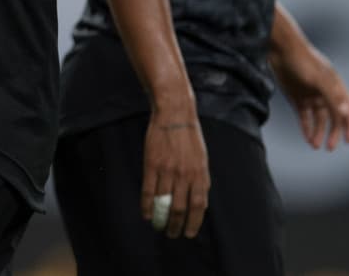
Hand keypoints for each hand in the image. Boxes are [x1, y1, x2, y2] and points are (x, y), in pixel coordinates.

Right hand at [141, 108, 209, 238]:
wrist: (174, 114)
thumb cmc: (189, 137)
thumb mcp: (202, 159)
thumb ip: (202, 181)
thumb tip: (201, 204)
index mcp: (199, 174)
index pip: (198, 206)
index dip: (193, 223)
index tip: (188, 234)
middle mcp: (184, 175)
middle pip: (180, 209)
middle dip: (176, 226)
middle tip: (171, 234)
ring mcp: (167, 170)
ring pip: (163, 203)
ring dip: (160, 219)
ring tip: (158, 227)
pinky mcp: (152, 165)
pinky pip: (148, 192)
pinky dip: (146, 206)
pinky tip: (146, 214)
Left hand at [272, 44, 348, 149]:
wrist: (279, 48)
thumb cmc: (302, 60)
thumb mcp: (318, 78)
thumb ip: (332, 95)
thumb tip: (346, 113)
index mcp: (335, 86)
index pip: (348, 109)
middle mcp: (325, 92)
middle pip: (333, 117)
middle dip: (333, 133)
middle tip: (329, 148)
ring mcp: (311, 95)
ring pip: (318, 119)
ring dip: (319, 132)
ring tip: (315, 145)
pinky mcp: (297, 97)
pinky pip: (304, 117)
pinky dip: (307, 127)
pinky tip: (307, 138)